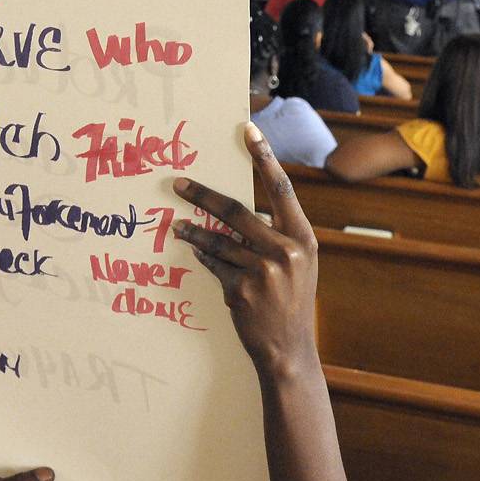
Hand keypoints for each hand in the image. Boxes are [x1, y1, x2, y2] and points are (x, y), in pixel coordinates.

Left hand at [172, 123, 318, 376]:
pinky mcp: (241, 290)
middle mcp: (285, 251)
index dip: (264, 156)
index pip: (281, 188)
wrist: (288, 350)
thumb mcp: (298, 266)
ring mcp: (262, 271)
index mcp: (303, 238)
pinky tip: (196, 254)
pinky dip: (203, 258)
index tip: (248, 130)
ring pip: (217, 240)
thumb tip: (240, 213)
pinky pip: (214, 265)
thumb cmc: (292, 304)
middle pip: (236, 211)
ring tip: (176, 226)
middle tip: (178, 184)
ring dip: (193, 232)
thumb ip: (277, 237)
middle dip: (202, 196)